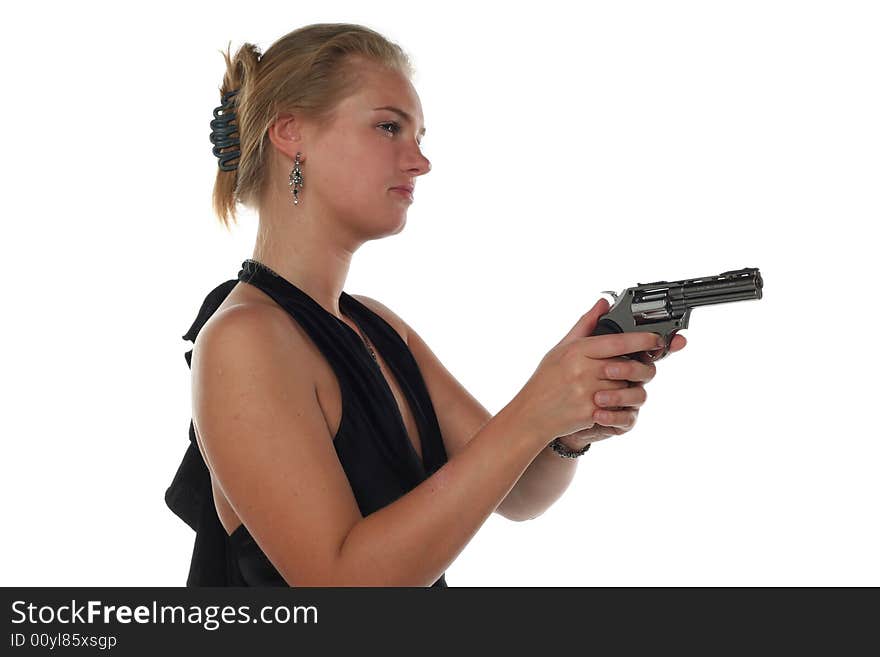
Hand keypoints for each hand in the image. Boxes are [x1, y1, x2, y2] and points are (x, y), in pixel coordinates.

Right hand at [514, 298, 678, 444]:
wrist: (532, 414)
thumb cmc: (546, 380)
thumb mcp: (561, 348)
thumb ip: (586, 325)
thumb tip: (603, 303)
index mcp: (577, 351)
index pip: (618, 341)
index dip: (642, 339)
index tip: (656, 339)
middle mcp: (582, 370)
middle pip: (627, 365)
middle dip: (639, 367)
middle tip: (643, 365)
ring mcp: (587, 392)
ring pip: (625, 387)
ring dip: (627, 386)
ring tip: (617, 385)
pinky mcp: (590, 412)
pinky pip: (618, 406)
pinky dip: (618, 404)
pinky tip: (609, 401)